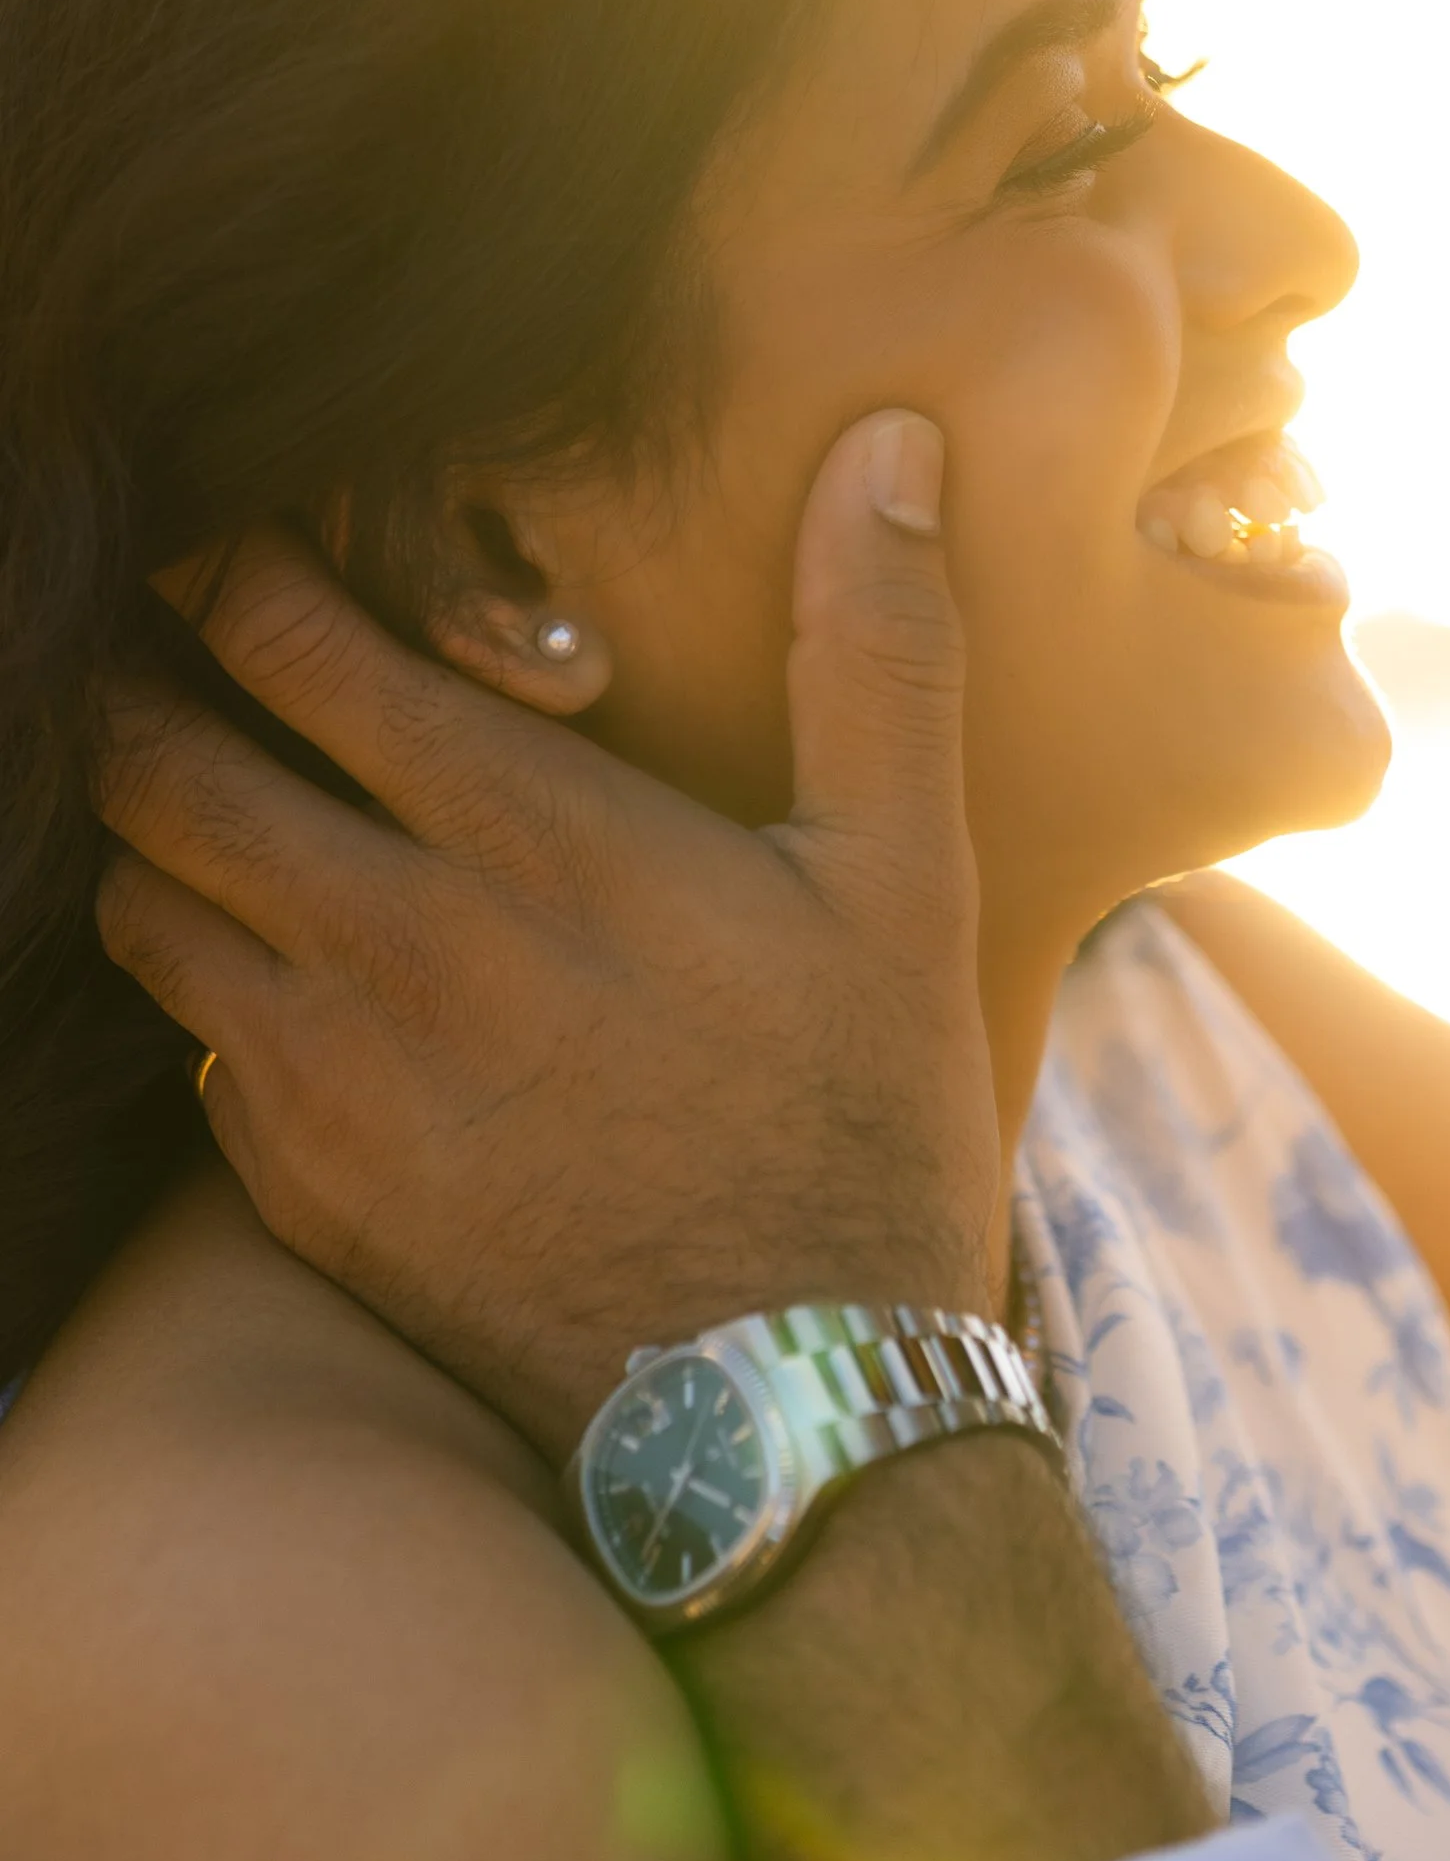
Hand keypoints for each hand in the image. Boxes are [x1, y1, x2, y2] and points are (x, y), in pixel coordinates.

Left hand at [94, 413, 997, 1457]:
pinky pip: (182, 1052)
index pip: (290, 640)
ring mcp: (327, 1081)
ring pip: (137, 900)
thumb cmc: (862, 1122)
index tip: (258, 543)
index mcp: (531, 838)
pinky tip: (290, 985)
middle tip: (194, 659)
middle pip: (156, 758)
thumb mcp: (901, 878)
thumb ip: (876, 648)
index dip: (242, 566)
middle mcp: (395, 945)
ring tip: (228, 809)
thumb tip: (894, 441)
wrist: (801, 1419)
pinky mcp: (300, 1195)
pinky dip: (207, 992)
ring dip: (161, 837)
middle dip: (149, 684)